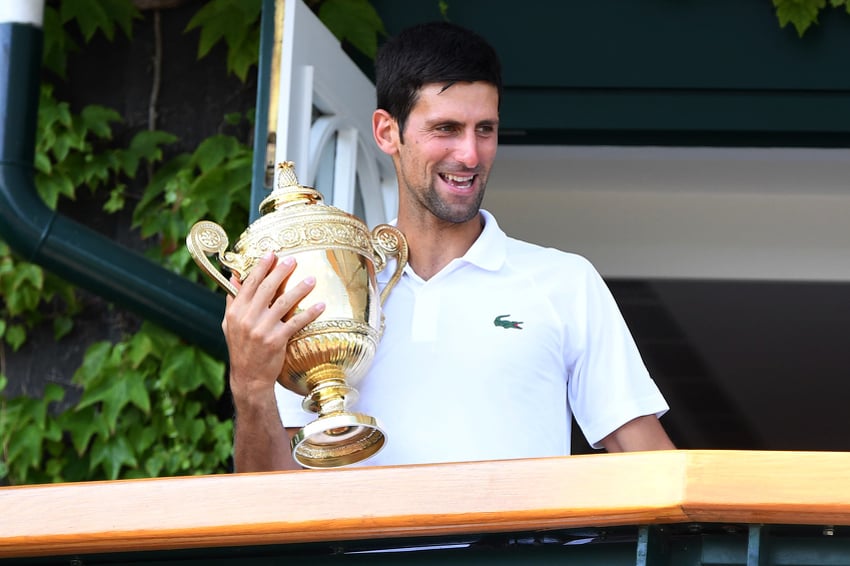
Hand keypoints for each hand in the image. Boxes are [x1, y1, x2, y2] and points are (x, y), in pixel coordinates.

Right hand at [222, 252, 324, 405]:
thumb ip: (232, 301)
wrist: (249, 377)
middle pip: (267, 289)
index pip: (249, 284)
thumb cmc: (241, 349)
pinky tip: (321, 306)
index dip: (261, 267)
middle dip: (280, 272)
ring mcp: (262, 329)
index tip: (271, 254)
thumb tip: (234, 278)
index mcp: (236, 312)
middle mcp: (248, 318)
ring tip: (311, 279)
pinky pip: (296, 322)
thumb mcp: (230, 324)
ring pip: (283, 303)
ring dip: (299, 289)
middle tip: (293, 260)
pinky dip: (309, 313)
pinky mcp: (277, 340)